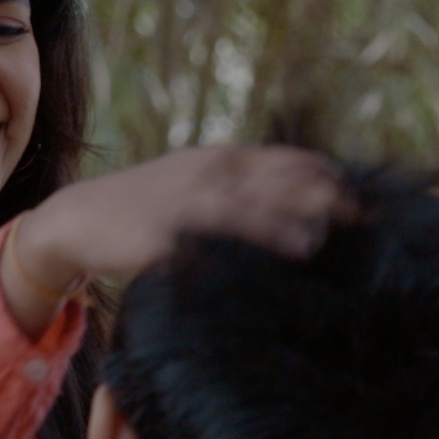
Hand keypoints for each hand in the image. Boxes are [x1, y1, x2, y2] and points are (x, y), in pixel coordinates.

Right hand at [17, 146, 341, 285]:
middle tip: (355, 218)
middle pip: (269, 184)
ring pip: (239, 213)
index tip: (360, 195)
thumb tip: (301, 196)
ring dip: (278, 228)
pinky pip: (200, 252)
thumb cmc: (145, 204)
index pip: (281, 161)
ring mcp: (181, 209)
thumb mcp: (193, 181)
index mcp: (216, 162)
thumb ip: (240, 186)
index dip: (322, 176)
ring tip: (311, 246)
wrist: (77, 219)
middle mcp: (203, 179)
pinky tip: (252, 278)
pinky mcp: (160, 242)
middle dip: (314, 200)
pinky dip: (228, 262)